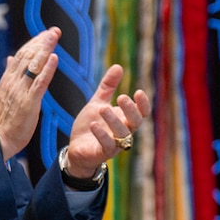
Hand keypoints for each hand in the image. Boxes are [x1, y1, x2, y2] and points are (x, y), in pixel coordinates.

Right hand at [0, 29, 60, 158]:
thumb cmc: (4, 119)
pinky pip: (40, 83)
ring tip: (54, 36)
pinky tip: (55, 58)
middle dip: (42, 41)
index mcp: (7, 80)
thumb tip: (11, 58)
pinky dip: (47, 69)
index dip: (33, 43)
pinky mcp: (29, 102)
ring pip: (34, 65)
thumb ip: (9, 75)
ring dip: (45, 49)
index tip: (44, 34)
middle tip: (54, 30)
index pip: (21, 56)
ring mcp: (21, 91)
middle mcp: (13, 82)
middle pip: (28, 56)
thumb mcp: (4, 93)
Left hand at [63, 64, 151, 179]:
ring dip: (114, 121)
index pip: (141, 113)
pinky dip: (102, 135)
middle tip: (122, 97)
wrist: (76, 148)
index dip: (143, 104)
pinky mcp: (102, 153)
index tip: (138, 92)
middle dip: (130, 110)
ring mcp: (115, 144)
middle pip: (135, 122)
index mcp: (125, 119)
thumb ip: (108, 86)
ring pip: (122, 134)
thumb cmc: (90, 125)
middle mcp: (123, 132)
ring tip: (103, 108)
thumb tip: (118, 66)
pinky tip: (94, 125)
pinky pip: (107, 145)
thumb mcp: (98, 102)